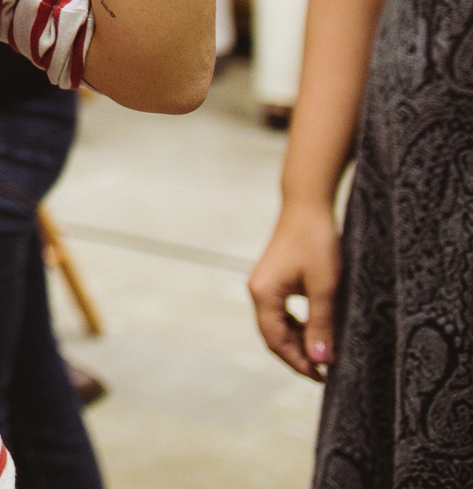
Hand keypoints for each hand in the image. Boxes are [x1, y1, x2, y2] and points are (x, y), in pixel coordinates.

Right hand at [249, 203, 341, 379]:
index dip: (298, 362)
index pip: (275, 340)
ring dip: (298, 341)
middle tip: (326, 370)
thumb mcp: (324, 287)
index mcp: (263, 294)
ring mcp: (264, 285)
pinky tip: (316, 329)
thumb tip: (320, 360)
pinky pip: (281, 312)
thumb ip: (321, 325)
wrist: (307, 206)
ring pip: (277, 325)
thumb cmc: (316, 242)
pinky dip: (297, 326)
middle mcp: (257, 291)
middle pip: (273, 335)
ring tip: (324, 352)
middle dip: (298, 355)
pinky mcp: (274, 280)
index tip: (323, 377)